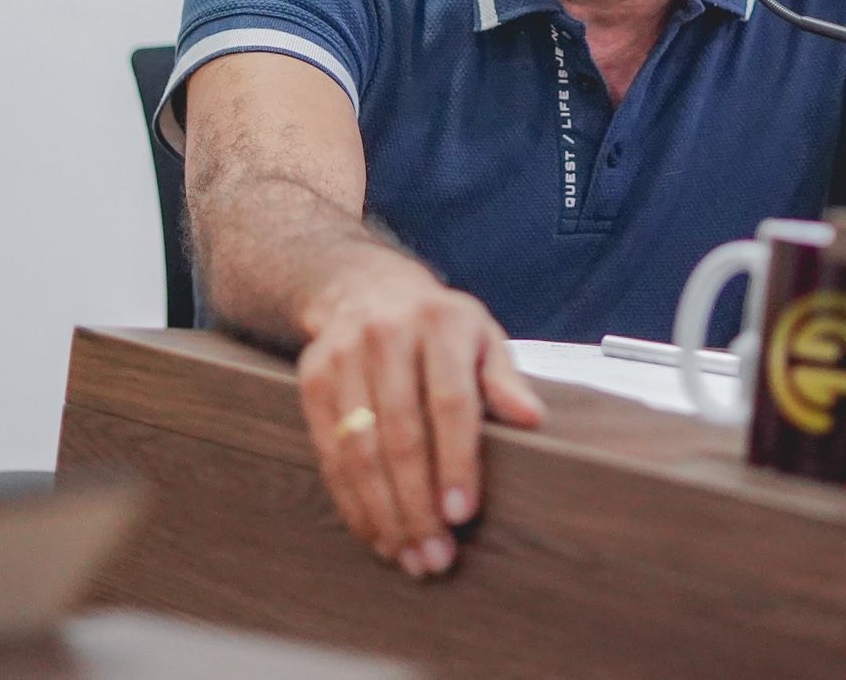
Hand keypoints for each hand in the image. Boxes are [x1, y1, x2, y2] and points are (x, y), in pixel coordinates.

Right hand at [295, 249, 545, 576]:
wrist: (366, 289)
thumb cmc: (440, 327)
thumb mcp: (483, 337)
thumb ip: (505, 380)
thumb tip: (533, 419)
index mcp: (440, 323)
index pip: (450, 401)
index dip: (456, 461)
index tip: (463, 514)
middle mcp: (386, 335)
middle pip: (401, 434)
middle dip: (418, 504)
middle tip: (436, 556)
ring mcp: (342, 356)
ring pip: (360, 449)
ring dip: (383, 513)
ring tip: (407, 556)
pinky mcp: (313, 380)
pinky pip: (330, 452)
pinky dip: (352, 501)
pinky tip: (374, 533)